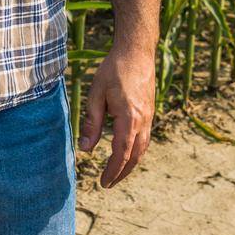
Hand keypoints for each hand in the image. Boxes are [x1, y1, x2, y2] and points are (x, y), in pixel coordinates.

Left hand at [78, 44, 156, 187]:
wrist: (136, 51)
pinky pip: (145, 137)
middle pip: (135, 156)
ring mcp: (148, 116)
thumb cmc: (114, 70)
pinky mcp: (149, 110)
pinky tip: (127, 150)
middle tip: (109, 183)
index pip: (121, 154)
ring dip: (131, 163)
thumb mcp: (96, 94)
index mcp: (129, 119)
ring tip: (117, 172)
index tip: (103, 183)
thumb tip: (85, 148)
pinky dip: (136, 150)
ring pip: (143, 148)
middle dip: (122, 172)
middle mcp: (143, 121)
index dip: (112, 171)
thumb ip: (92, 123)